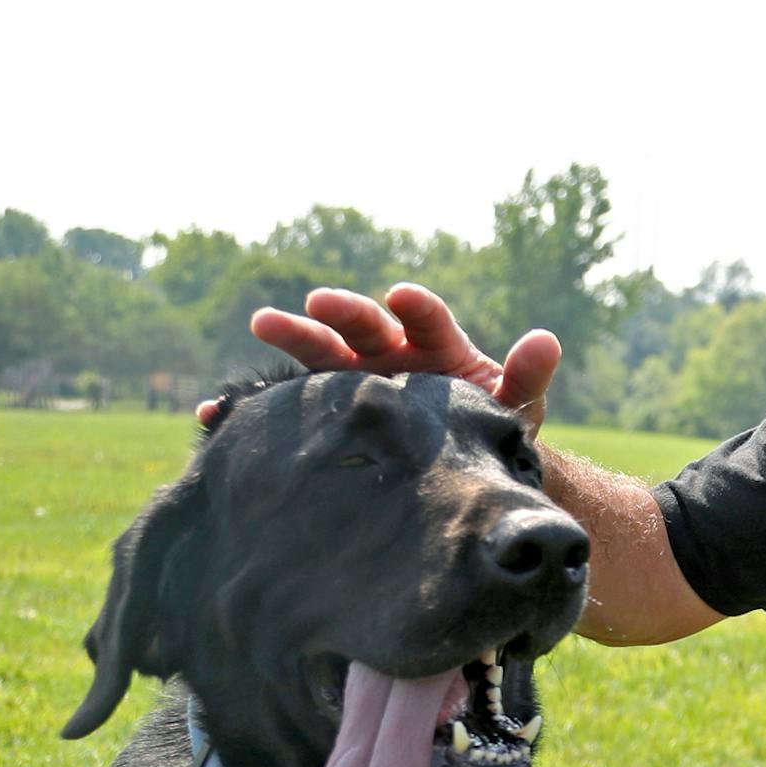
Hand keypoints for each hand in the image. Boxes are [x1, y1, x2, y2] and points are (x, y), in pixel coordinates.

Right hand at [195, 285, 560, 427]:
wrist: (461, 470)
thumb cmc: (489, 427)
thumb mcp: (513, 406)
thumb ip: (526, 376)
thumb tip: (547, 339)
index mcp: (435, 346)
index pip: (427, 319)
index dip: (417, 307)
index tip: (404, 297)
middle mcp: (390, 353)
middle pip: (364, 325)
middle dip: (343, 311)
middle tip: (318, 301)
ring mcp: (356, 380)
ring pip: (321, 354)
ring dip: (294, 337)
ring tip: (264, 323)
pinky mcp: (331, 411)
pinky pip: (289, 407)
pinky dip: (255, 408)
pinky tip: (219, 413)